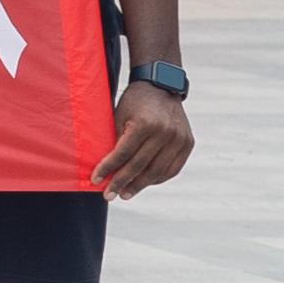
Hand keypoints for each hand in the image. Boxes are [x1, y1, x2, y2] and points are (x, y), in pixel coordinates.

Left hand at [95, 77, 194, 196]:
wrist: (161, 87)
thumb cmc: (134, 102)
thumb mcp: (120, 116)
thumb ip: (116, 141)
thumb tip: (106, 169)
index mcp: (145, 124)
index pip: (123, 154)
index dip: (108, 169)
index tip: (95, 181)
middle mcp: (165, 133)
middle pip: (140, 166)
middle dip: (122, 183)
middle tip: (109, 196)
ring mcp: (179, 139)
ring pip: (157, 171)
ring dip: (140, 185)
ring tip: (125, 194)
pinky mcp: (188, 143)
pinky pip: (172, 169)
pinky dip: (157, 178)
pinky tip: (144, 183)